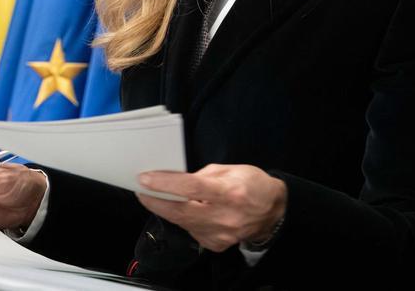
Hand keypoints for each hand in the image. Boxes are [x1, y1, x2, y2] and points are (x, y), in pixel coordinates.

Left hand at [136, 164, 286, 252]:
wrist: (272, 213)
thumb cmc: (253, 185)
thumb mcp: (232, 169)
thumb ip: (203, 175)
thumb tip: (179, 181)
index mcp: (229, 193)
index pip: (191, 189)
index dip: (165, 185)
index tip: (145, 179)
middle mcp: (224, 217)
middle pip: (180, 211)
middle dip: (156, 201)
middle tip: (142, 190)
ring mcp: (219, 234)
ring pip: (183, 223)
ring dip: (168, 210)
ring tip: (158, 196)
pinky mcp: (215, 244)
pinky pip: (191, 231)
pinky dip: (184, 219)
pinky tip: (185, 210)